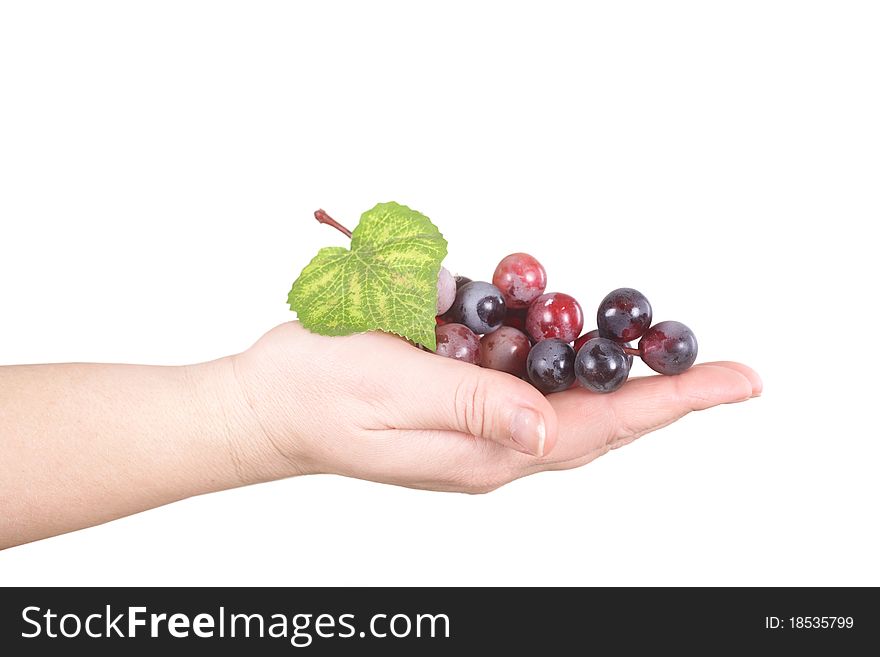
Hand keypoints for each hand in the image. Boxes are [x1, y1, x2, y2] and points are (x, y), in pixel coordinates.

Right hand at [229, 322, 760, 492]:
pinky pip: (520, 365)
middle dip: (659, 387)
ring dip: (595, 358)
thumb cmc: (318, 399)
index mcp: (488, 450)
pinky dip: (541, 338)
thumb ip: (472, 407)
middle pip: (599, 414)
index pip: (599, 427)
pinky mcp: (461, 391)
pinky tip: (544, 315)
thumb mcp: (391, 394)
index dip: (670, 401)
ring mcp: (479, 416)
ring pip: (562, 386)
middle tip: (716, 364)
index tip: (735, 381)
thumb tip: (548, 429)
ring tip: (631, 332)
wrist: (269, 403)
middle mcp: (496, 438)